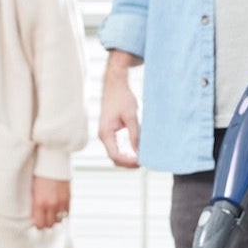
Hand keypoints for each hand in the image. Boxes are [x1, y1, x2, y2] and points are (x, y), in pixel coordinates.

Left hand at [32, 178, 70, 229]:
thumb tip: (35, 216)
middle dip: (46, 224)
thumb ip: (35, 205)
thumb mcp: (33, 191)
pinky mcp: (68, 199)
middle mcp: (51, 205)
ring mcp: (61, 202)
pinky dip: (63, 214)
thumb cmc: (40, 176)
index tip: (37, 223)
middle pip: (50, 224)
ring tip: (52, 215)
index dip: (38, 226)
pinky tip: (59, 210)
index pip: (40, 224)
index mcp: (39, 203)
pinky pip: (67, 214)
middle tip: (44, 220)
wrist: (53, 164)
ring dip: (55, 219)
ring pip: (59, 221)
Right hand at [98, 50, 142, 168]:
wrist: (115, 84)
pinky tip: (137, 151)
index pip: (115, 155)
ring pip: (116, 153)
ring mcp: (107, 134)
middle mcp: (103, 136)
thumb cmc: (122, 97)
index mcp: (105, 133)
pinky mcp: (111, 131)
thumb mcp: (131, 116)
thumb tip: (139, 151)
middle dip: (128, 163)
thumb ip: (135, 134)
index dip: (128, 162)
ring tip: (142, 159)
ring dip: (128, 158)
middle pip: (114, 158)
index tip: (141, 162)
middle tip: (144, 163)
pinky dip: (127, 152)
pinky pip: (118, 147)